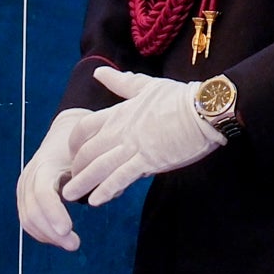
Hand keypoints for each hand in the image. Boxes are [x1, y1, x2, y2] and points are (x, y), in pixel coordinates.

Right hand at [17, 109, 105, 250]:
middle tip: (75, 244)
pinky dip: (43, 233)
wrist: (62, 136)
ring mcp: (24, 187)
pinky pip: (28, 220)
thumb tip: (112, 192)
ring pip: (28, 219)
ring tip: (71, 243)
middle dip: (51, 232)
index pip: (41, 192)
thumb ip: (100, 173)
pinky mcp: (24, 197)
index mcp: (45, 165)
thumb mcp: (91, 155)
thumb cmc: (81, 148)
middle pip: (32, 211)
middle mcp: (29, 176)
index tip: (67, 229)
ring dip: (48, 235)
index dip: (53, 213)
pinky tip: (61, 238)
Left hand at [60, 68, 225, 206]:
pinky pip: (121, 177)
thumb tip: (99, 72)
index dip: (74, 142)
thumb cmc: (179, 97)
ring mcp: (133, 146)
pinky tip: (95, 200)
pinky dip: (106, 189)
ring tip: (70, 195)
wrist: (204, 109)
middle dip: (75, 169)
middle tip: (69, 182)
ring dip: (82, 182)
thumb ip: (121, 83)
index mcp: (119, 112)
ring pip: (99, 166)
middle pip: (87, 151)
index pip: (84, 127)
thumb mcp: (146, 86)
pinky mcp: (148, 160)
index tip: (73, 154)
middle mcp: (120, 130)